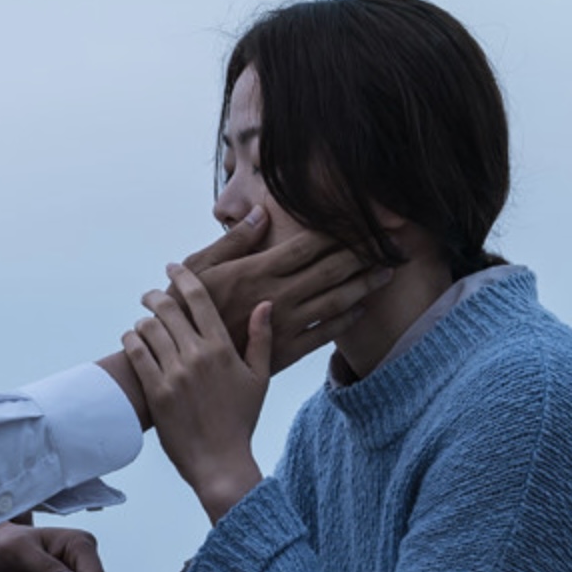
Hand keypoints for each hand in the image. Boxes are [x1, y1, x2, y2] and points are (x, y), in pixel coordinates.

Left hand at [124, 263, 271, 521]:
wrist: (220, 461)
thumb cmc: (241, 420)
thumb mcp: (259, 378)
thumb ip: (260, 338)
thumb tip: (263, 304)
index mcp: (223, 348)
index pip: (199, 300)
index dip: (183, 277)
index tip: (173, 267)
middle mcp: (197, 356)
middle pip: (168, 309)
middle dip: (155, 296)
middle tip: (150, 294)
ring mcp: (175, 373)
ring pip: (148, 328)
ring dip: (142, 319)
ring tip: (143, 321)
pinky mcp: (156, 391)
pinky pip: (136, 354)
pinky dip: (130, 339)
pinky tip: (131, 337)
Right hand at [183, 206, 391, 372]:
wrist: (180, 358)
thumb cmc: (183, 307)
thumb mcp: (200, 266)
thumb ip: (234, 240)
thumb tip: (262, 213)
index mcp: (256, 270)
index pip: (307, 245)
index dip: (338, 230)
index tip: (362, 218)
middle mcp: (277, 295)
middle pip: (330, 269)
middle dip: (364, 252)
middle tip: (391, 241)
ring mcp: (283, 324)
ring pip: (335, 300)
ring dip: (364, 284)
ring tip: (387, 271)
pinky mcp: (285, 350)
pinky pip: (324, 333)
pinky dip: (346, 320)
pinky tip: (362, 308)